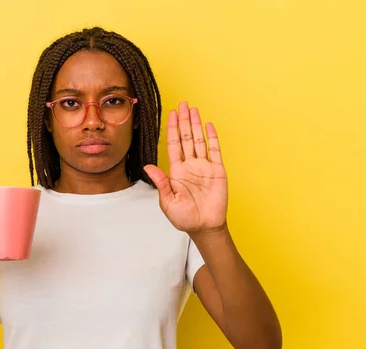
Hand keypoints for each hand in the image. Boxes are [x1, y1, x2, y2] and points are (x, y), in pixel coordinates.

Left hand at [144, 102, 227, 233]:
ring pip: (199, 140)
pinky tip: (208, 125)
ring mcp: (204, 167)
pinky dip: (212, 137)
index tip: (171, 114)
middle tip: (182, 104)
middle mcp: (190, 165)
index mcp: (176, 171)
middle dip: (184, 121)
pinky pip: (215, 151)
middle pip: (186, 138)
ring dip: (196, 125)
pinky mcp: (217, 171)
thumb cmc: (184, 218)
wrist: (204, 227)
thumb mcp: (168, 202)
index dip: (172, 129)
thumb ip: (161, 183)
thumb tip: (148, 166)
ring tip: (193, 109)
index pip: (173, 145)